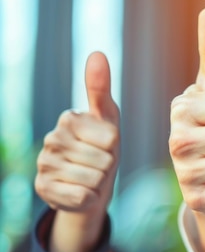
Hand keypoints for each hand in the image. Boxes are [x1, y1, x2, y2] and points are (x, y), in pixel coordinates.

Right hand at [34, 52, 119, 251]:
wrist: (89, 185)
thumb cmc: (102, 148)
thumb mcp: (107, 119)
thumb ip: (101, 88)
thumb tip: (97, 53)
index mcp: (68, 119)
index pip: (111, 138)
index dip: (114, 147)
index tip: (104, 146)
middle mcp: (51, 139)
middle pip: (104, 160)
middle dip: (107, 167)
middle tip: (97, 165)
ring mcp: (44, 164)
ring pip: (94, 179)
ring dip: (98, 183)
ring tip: (89, 177)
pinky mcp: (43, 189)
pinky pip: (81, 197)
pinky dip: (87, 198)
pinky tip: (79, 192)